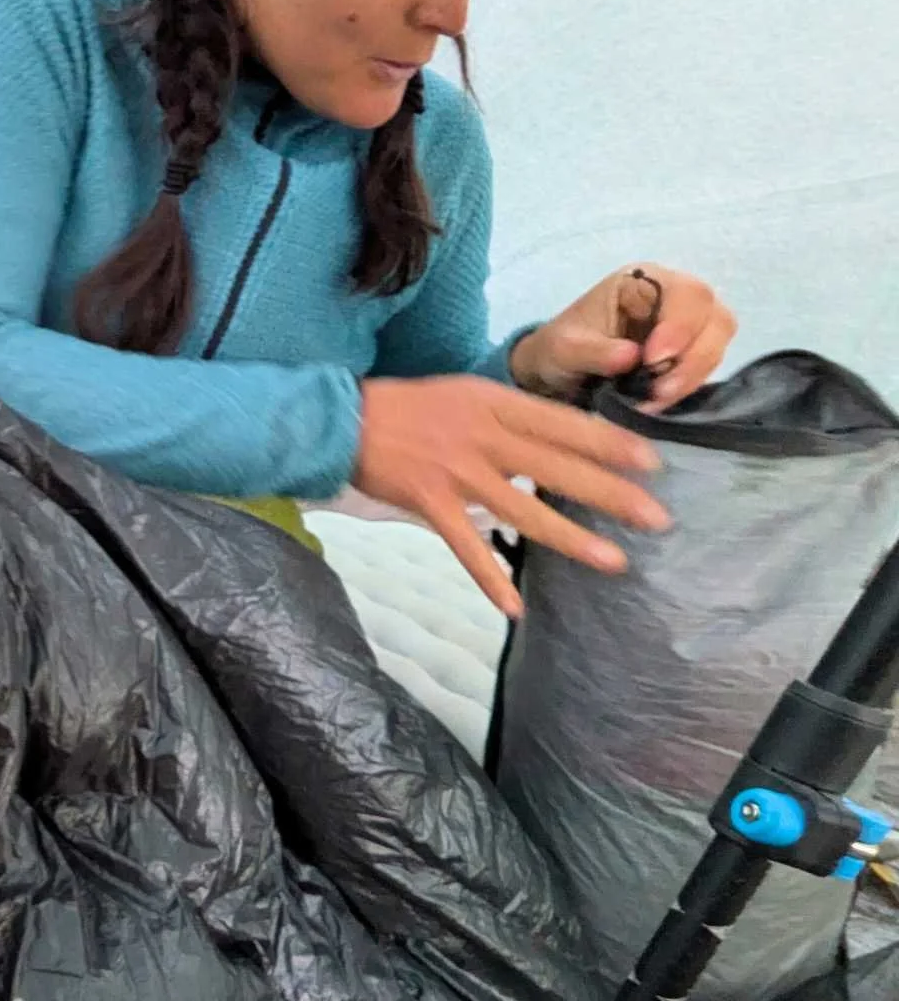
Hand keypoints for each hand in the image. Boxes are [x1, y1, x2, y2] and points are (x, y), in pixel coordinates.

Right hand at [353, 375, 670, 618]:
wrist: (342, 420)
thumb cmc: (408, 406)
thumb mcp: (466, 393)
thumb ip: (511, 413)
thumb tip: (559, 439)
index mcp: (494, 403)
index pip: (563, 424)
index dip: (610, 443)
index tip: (651, 463)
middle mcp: (482, 436)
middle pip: (556, 467)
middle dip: (611, 494)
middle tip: (657, 517)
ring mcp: (457, 472)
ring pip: (523, 510)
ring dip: (570, 539)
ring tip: (614, 562)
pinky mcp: (430, 502)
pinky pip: (466, 547)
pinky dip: (488, 579)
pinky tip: (514, 608)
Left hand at [508, 264, 737, 411]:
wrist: (556, 372)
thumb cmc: (559, 349)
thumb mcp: (562, 348)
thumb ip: (593, 351)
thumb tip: (632, 356)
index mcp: (643, 281)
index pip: (687, 294)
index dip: (681, 327)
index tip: (653, 360)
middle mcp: (673, 298)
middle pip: (716, 318)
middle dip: (693, 358)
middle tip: (660, 389)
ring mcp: (687, 328)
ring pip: (716, 346)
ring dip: (692, 377)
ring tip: (654, 399)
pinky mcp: (688, 356)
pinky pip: (705, 369)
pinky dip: (688, 387)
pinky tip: (658, 401)